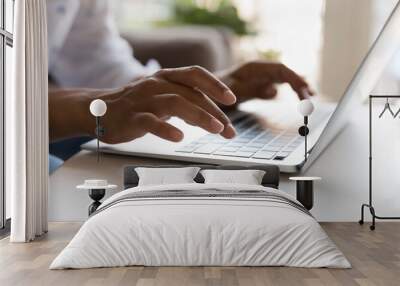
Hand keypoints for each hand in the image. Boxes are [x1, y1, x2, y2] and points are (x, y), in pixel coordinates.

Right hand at [64, 66, 236, 143]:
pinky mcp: (132, 117)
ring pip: (176, 103)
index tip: (232, 99)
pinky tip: (179, 138)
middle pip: (192, 94)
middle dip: (215, 112)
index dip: (215, 85)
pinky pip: (151, 122)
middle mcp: (157, 84)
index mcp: (166, 78)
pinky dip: (166, 129)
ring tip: (215, 130)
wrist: (97, 110)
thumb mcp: (162, 96)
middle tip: (229, 130)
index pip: (196, 75)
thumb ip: (184, 99)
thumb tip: (212, 112)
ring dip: (199, 116)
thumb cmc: (135, 105)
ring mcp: (144, 100)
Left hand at [218, 61, 313, 103]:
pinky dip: (290, 93)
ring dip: (297, 88)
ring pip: (284, 80)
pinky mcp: (260, 86)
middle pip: (286, 74)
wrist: (202, 92)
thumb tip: (274, 90)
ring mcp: (260, 78)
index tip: (304, 92)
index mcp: (253, 68)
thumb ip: (250, 89)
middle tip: (310, 99)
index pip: (280, 70)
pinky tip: (299, 99)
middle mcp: (259, 71)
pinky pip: (279, 87)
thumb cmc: (213, 90)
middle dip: (299, 84)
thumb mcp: (230, 90)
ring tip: (309, 99)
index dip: (295, 79)